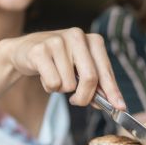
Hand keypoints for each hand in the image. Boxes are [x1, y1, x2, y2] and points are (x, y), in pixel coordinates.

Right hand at [0, 27, 124, 108]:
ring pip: (69, 84)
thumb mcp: (80, 68)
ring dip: (62, 89)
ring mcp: (58, 41)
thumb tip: (113, 104)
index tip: (120, 108)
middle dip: (84, 97)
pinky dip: (49, 87)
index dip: (113, 91)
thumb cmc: (59, 62)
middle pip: (90, 78)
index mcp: (93, 40)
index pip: (105, 71)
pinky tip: (45, 75)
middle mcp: (77, 36)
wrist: (25, 50)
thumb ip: (97, 84)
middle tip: (76, 101)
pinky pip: (53, 83)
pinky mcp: (40, 50)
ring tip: (55, 76)